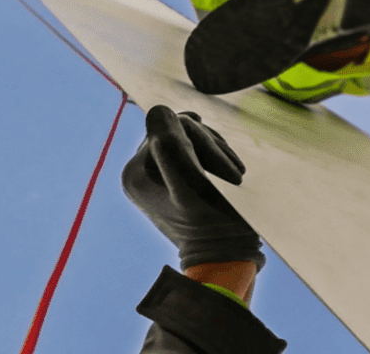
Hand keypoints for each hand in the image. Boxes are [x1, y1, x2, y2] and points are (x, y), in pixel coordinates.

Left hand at [122, 105, 264, 270]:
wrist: (225, 259)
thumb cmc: (213, 226)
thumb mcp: (192, 187)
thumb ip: (172, 149)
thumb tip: (159, 110)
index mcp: (135, 173)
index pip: (169, 128)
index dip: (204, 142)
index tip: (227, 173)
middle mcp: (139, 171)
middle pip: (178, 130)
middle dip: (211, 148)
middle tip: (234, 176)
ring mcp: (156, 174)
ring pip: (189, 137)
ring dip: (217, 152)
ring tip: (234, 178)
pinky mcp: (173, 178)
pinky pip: (194, 148)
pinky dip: (215, 157)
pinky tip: (229, 176)